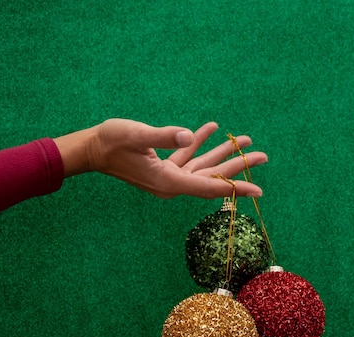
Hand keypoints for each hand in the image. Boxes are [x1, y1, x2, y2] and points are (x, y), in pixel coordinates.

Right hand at [54, 119, 267, 198]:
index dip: (236, 188)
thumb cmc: (110, 142)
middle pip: (212, 177)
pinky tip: (210, 130)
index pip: (210, 187)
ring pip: (203, 167)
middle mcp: (172, 183)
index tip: (258, 190)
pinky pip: (188, 158)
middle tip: (262, 155)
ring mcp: (168, 176)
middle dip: (237, 166)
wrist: (91, 150)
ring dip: (222, 153)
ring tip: (244, 140)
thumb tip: (189, 136)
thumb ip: (163, 136)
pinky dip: (200, 144)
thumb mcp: (136, 135)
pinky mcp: (163, 167)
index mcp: (168, 181)